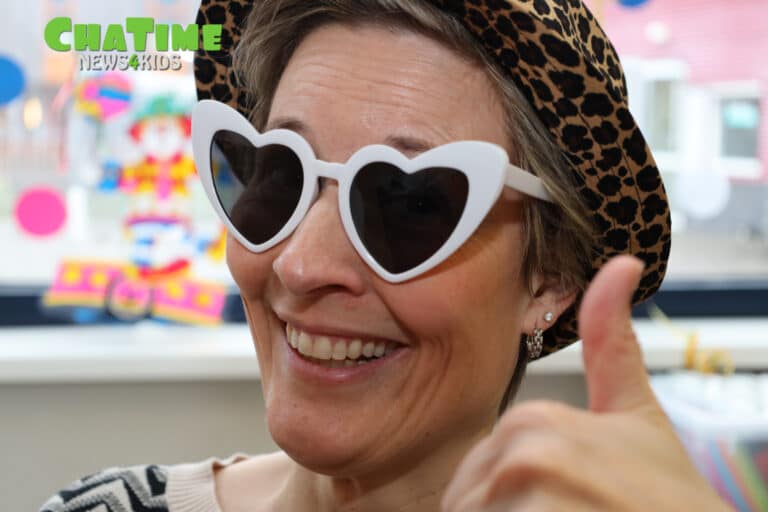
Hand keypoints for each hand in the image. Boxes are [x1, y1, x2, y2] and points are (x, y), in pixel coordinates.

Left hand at [442, 256, 731, 511]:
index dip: (508, 501)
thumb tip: (621, 264)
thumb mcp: (635, 414)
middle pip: (473, 501)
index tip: (558, 503)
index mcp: (532, 418)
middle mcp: (522, 448)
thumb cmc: (663, 496)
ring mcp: (524, 488)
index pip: (480, 473)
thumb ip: (610, 343)